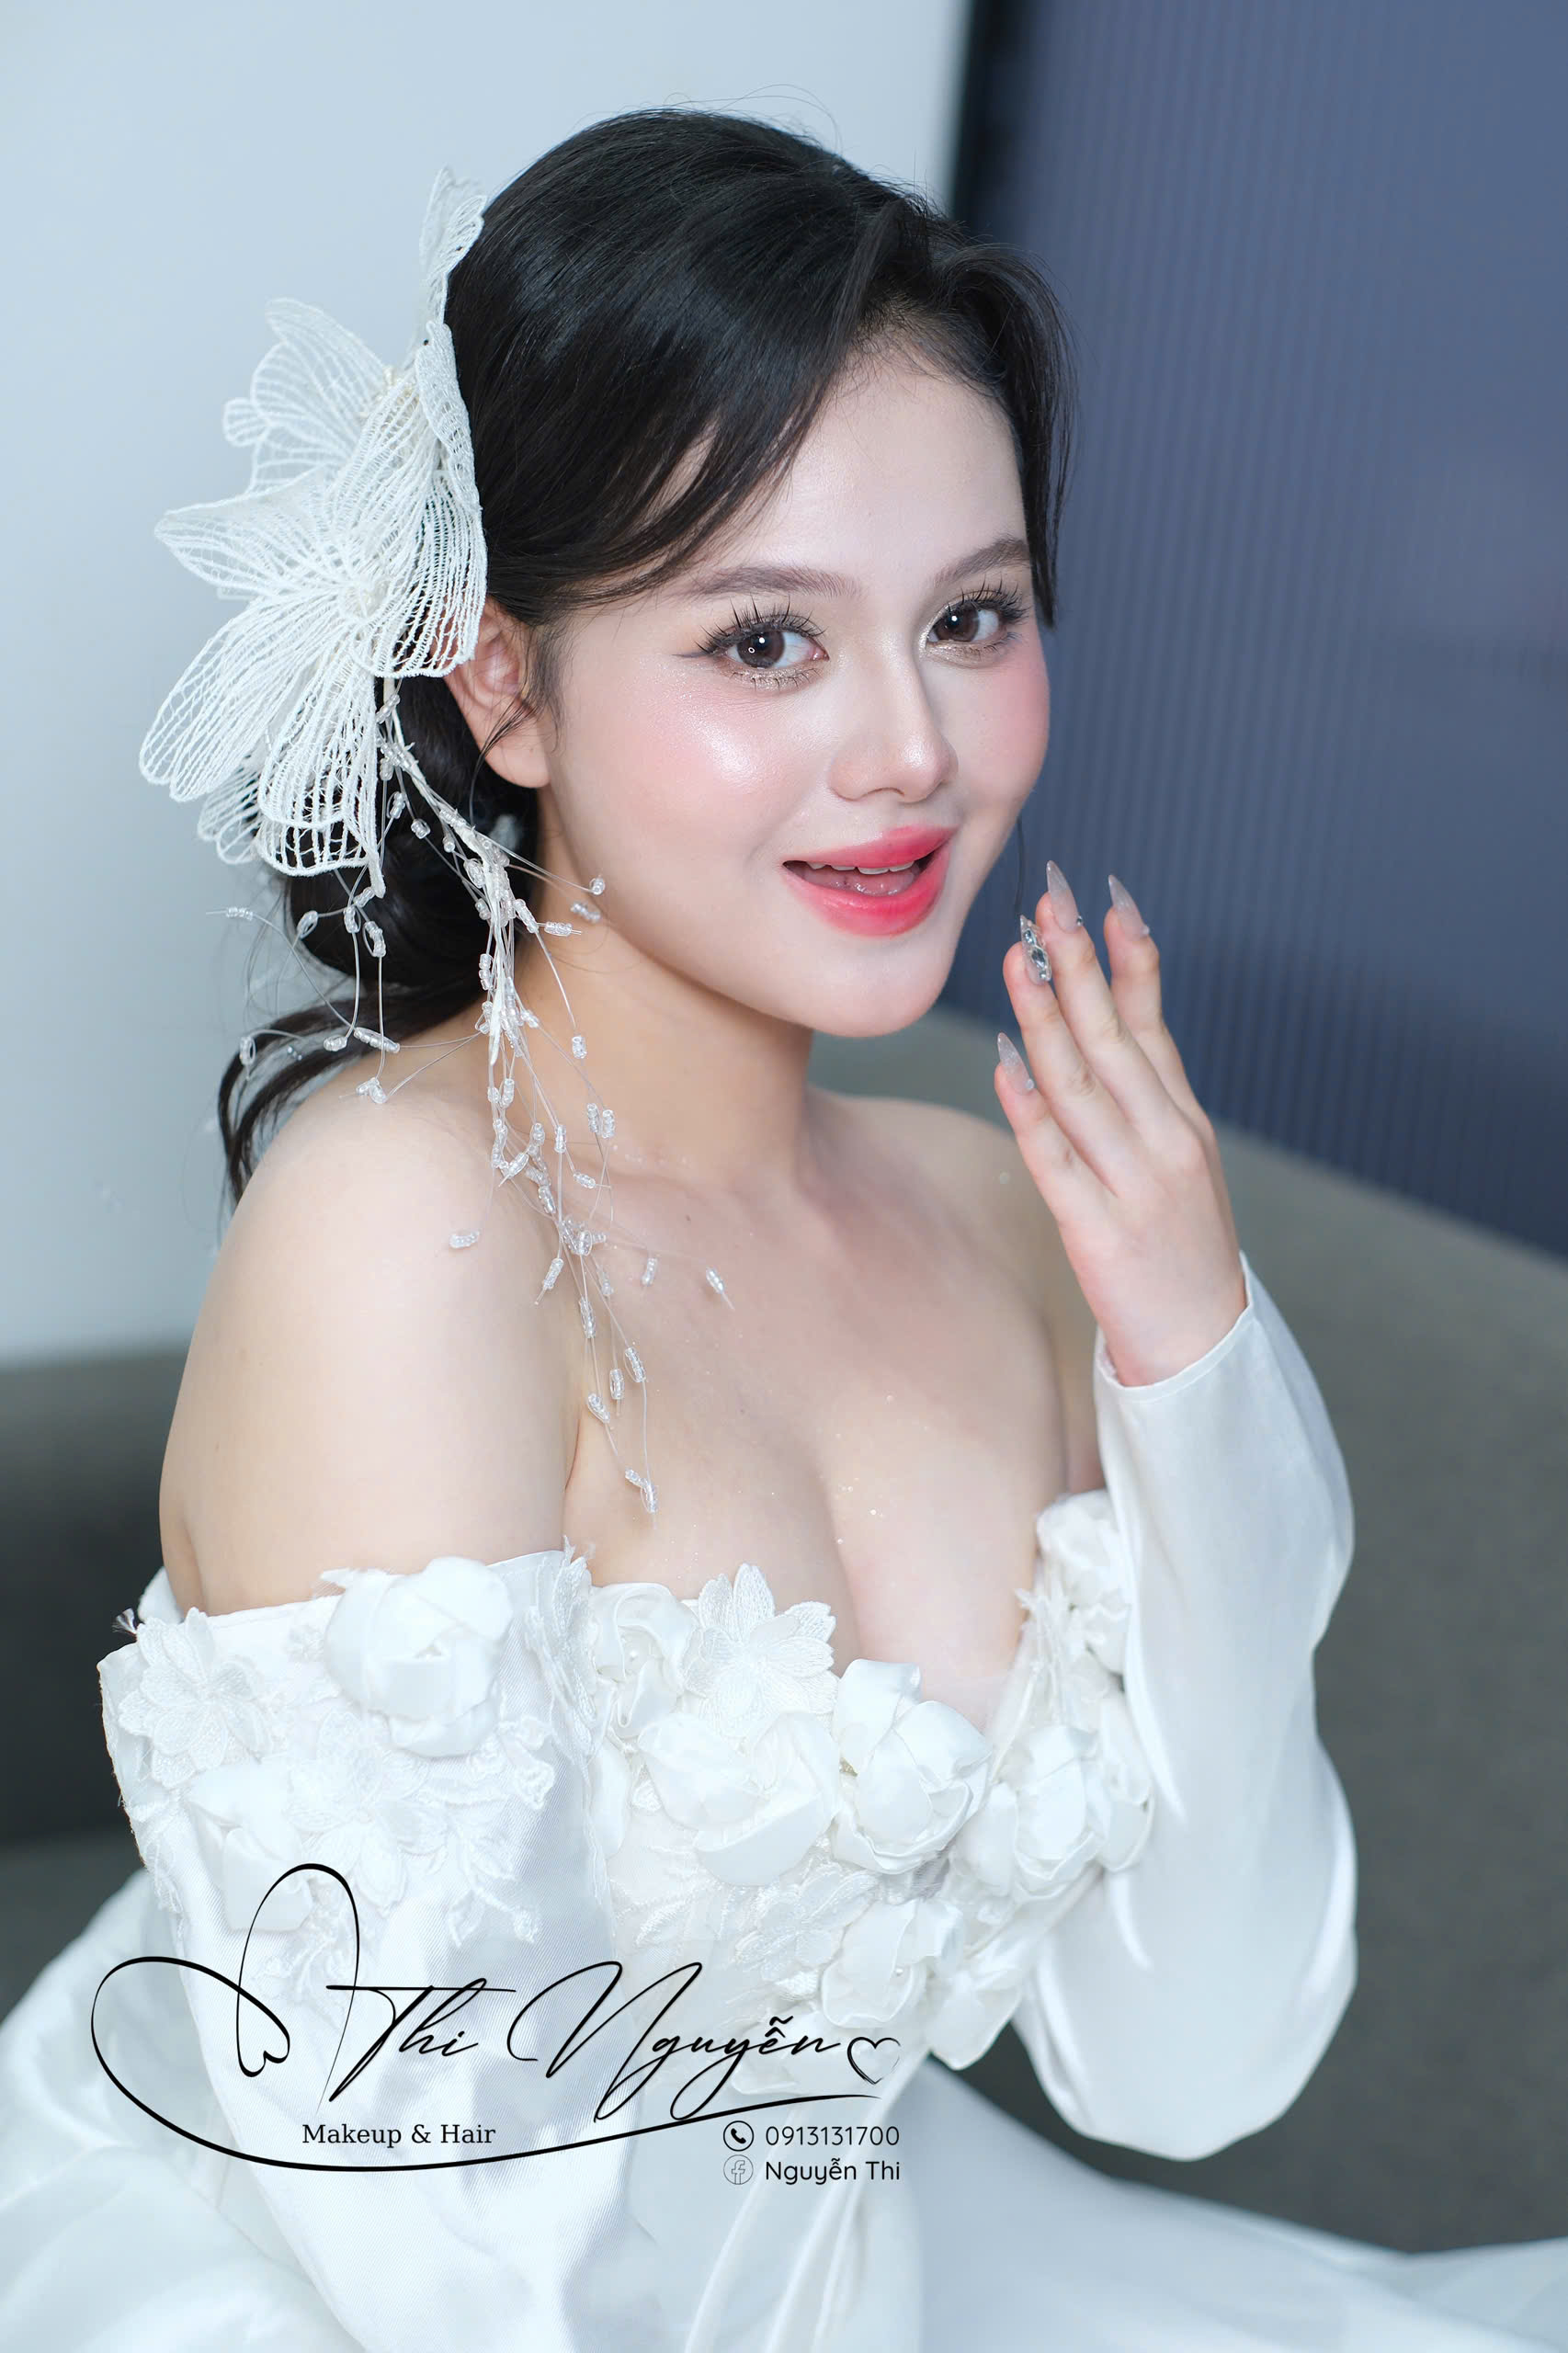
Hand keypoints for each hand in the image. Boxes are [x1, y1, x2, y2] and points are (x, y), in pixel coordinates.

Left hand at [995, 864, 1245, 1386]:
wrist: (1201, 1347)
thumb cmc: (1178, 1246)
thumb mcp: (1176, 1158)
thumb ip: (1142, 1092)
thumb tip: (1102, 1015)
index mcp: (1184, 1120)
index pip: (1152, 1024)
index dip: (1128, 957)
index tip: (1102, 896)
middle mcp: (1166, 1141)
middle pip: (1115, 1039)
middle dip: (1079, 965)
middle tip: (1047, 902)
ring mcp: (1135, 1185)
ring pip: (1083, 1087)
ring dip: (1046, 1018)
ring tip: (1015, 959)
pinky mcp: (1099, 1231)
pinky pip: (1057, 1160)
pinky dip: (1029, 1109)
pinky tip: (1004, 1064)